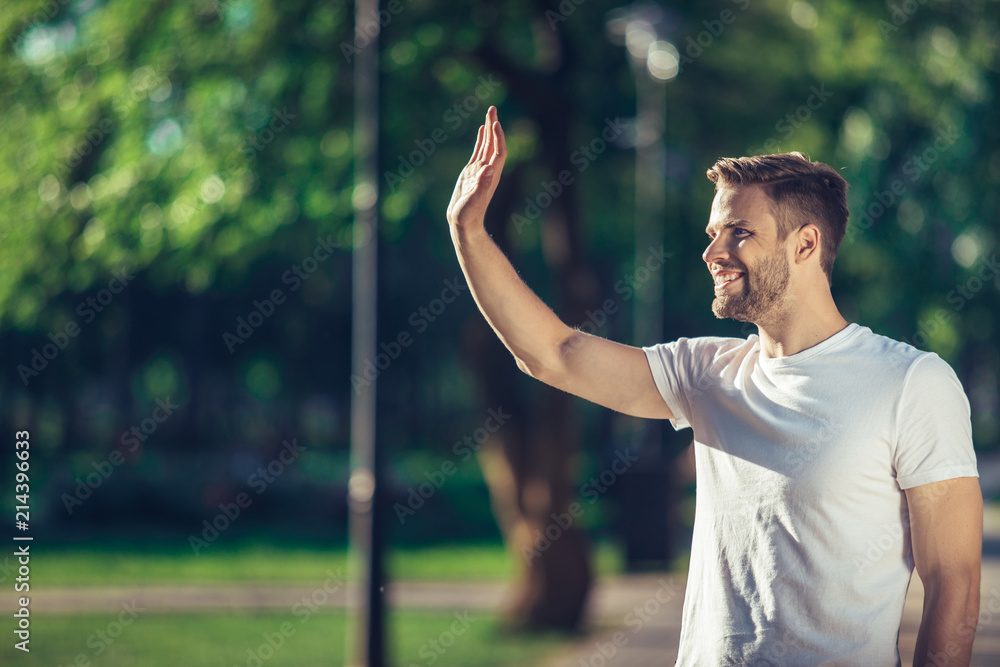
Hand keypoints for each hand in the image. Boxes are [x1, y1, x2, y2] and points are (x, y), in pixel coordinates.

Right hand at [446, 106, 506, 230]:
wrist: (463, 224)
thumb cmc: (468, 216)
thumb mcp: (474, 201)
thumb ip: (481, 185)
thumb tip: (488, 168)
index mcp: (490, 176)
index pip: (498, 152)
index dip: (498, 138)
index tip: (495, 123)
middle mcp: (487, 170)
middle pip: (494, 144)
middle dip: (494, 127)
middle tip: (492, 108)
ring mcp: (480, 170)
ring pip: (487, 145)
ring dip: (489, 129)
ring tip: (489, 113)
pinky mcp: (471, 172)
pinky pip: (478, 152)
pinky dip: (481, 140)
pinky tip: (482, 130)